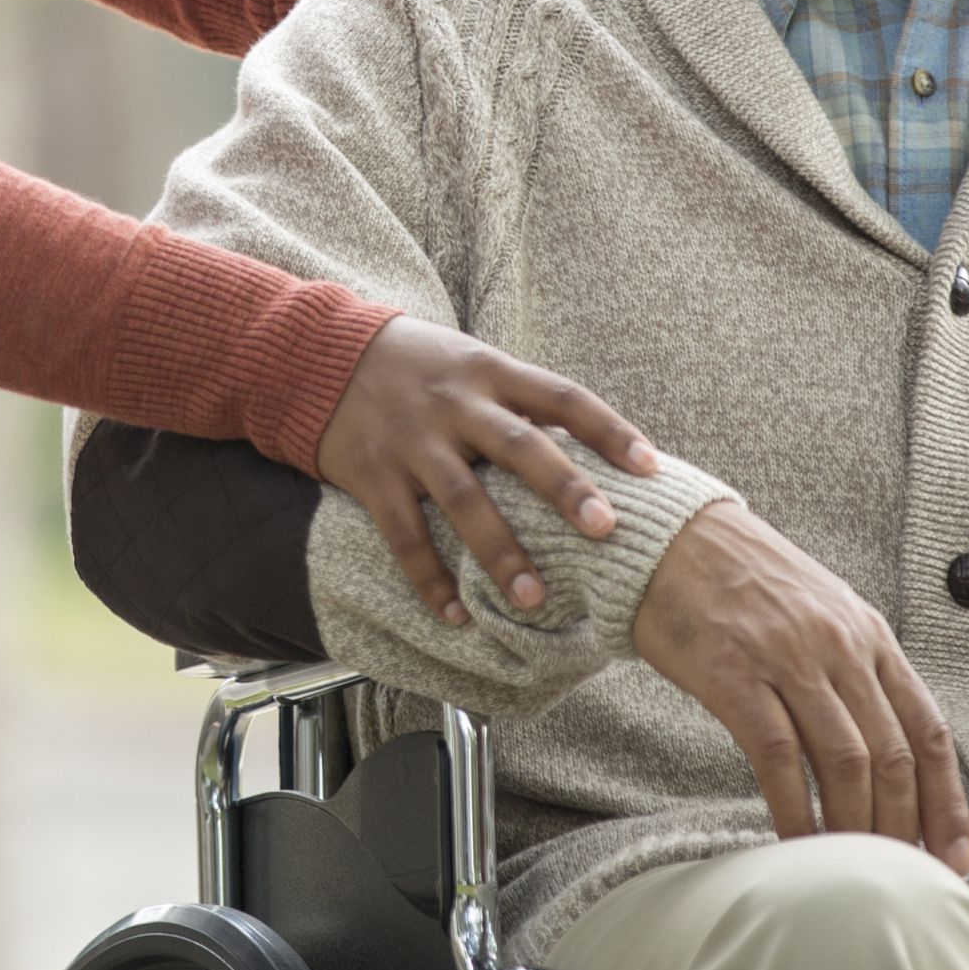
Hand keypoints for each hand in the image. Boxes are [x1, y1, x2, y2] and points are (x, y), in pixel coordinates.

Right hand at [317, 316, 655, 627]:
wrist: (317, 353)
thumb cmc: (415, 365)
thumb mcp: (469, 362)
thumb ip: (518, 401)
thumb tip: (589, 450)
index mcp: (488, 371)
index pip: (561, 396)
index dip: (609, 430)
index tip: (651, 468)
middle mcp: (455, 402)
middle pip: (518, 445)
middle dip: (564, 488)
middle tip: (606, 530)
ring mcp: (412, 439)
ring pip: (463, 498)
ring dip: (501, 552)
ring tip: (535, 600)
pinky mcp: (372, 472)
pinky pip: (404, 534)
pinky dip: (429, 579)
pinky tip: (455, 616)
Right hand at [631, 500, 968, 871]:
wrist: (671, 535)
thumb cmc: (742, 580)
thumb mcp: (820, 611)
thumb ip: (856, 671)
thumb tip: (885, 753)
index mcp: (868, 633)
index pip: (928, 729)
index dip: (948, 801)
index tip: (956, 855)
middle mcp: (839, 645)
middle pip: (892, 755)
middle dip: (904, 828)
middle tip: (901, 876)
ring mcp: (788, 657)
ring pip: (846, 760)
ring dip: (854, 827)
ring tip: (850, 870)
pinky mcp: (734, 673)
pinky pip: (779, 756)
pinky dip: (794, 809)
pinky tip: (795, 842)